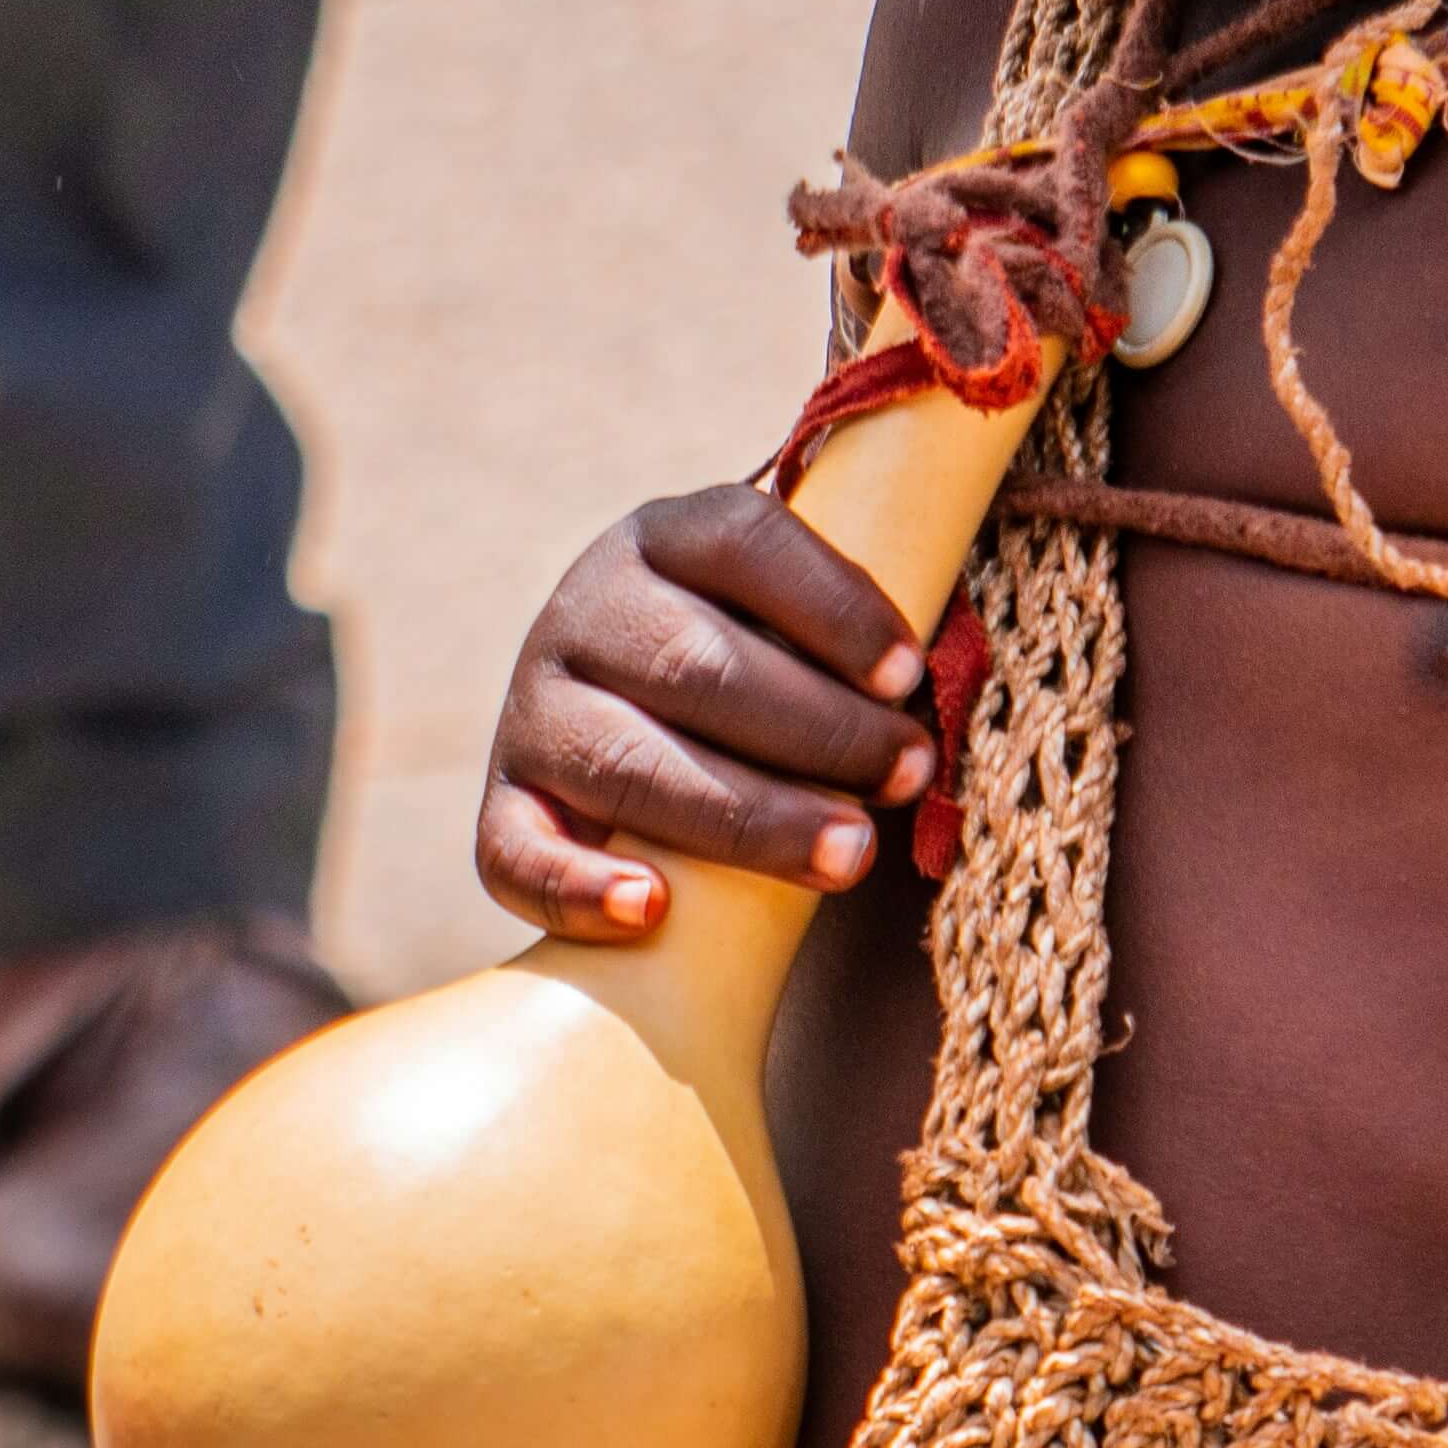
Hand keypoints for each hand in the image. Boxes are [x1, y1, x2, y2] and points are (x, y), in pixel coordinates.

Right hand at [475, 487, 935, 940]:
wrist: (638, 712)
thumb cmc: (763, 663)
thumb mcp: (792, 614)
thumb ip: (849, 628)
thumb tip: (943, 683)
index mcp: (665, 538)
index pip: (744, 543)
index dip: (831, 605)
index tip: (909, 671)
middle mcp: (586, 612)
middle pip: (696, 664)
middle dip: (819, 728)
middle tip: (909, 773)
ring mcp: (534, 711)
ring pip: (626, 762)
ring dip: (746, 815)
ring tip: (849, 856)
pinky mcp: (505, 805)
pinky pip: (515, 853)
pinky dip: (577, 887)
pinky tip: (653, 910)